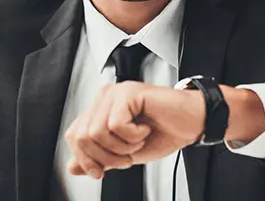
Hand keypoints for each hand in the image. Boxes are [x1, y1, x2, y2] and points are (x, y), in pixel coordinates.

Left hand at [65, 82, 264, 178]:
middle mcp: (104, 98)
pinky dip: (132, 136)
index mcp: (100, 110)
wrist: (192, 123)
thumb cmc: (163, 133)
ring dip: (122, 147)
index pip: (74, 135)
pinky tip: (145, 129)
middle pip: (82, 136)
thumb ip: (98, 158)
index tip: (101, 171)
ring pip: (97, 132)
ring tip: (138, 140)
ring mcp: (115, 92)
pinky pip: (116, 125)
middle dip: (106, 157)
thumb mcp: (125, 154)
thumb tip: (72, 167)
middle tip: (128, 155)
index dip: (85, 158)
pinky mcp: (128, 92)